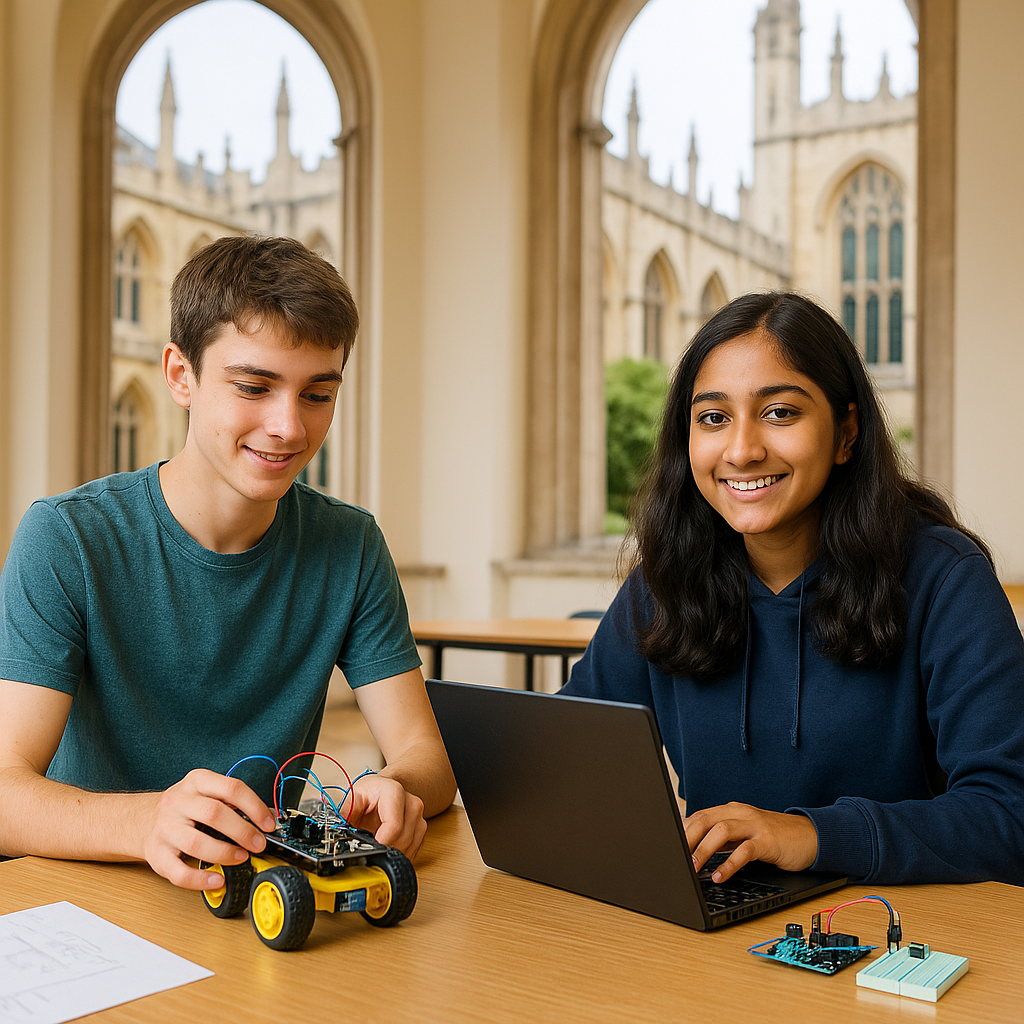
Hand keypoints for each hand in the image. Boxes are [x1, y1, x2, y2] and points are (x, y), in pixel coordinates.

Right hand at [138, 769, 276, 890]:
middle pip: (215, 814)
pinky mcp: (156, 854)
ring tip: (241, 858)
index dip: (255, 807)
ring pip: (197, 843)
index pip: (231, 788)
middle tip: (258, 844)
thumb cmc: (183, 808)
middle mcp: (178, 802)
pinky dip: (201, 879)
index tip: (268, 824)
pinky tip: (217, 880)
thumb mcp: (205, 792)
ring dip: (225, 853)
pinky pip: (178, 872)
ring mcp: (164, 828)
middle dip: (243, 831)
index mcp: (196, 781)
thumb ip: (231, 803)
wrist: (141, 819)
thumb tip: (265, 819)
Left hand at [339, 772, 426, 858]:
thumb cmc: (370, 792)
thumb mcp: (353, 797)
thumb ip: (343, 811)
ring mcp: (419, 817)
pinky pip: (412, 851)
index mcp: (394, 792)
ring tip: (376, 845)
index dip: (380, 843)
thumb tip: (331, 827)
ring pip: (409, 848)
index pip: (394, 826)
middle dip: (383, 849)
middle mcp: (412, 803)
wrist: (384, 788)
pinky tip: (386, 848)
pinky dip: (398, 854)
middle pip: (402, 840)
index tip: (368, 850)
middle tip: (367, 849)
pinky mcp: (421, 829)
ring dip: (391, 853)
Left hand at [684, 801, 818, 882]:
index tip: (669, 847)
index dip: (682, 831)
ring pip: (721, 831)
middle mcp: (741, 813)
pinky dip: (729, 864)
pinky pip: (745, 850)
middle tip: (675, 857)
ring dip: (703, 850)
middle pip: (705, 819)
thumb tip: (693, 850)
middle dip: (687, 838)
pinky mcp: (769, 841)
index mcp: (731, 810)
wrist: (811, 836)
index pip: (699, 815)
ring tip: (693, 868)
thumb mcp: (744, 833)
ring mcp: (755, 826)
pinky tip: (720, 877)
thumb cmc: (774, 837)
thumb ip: (722, 838)